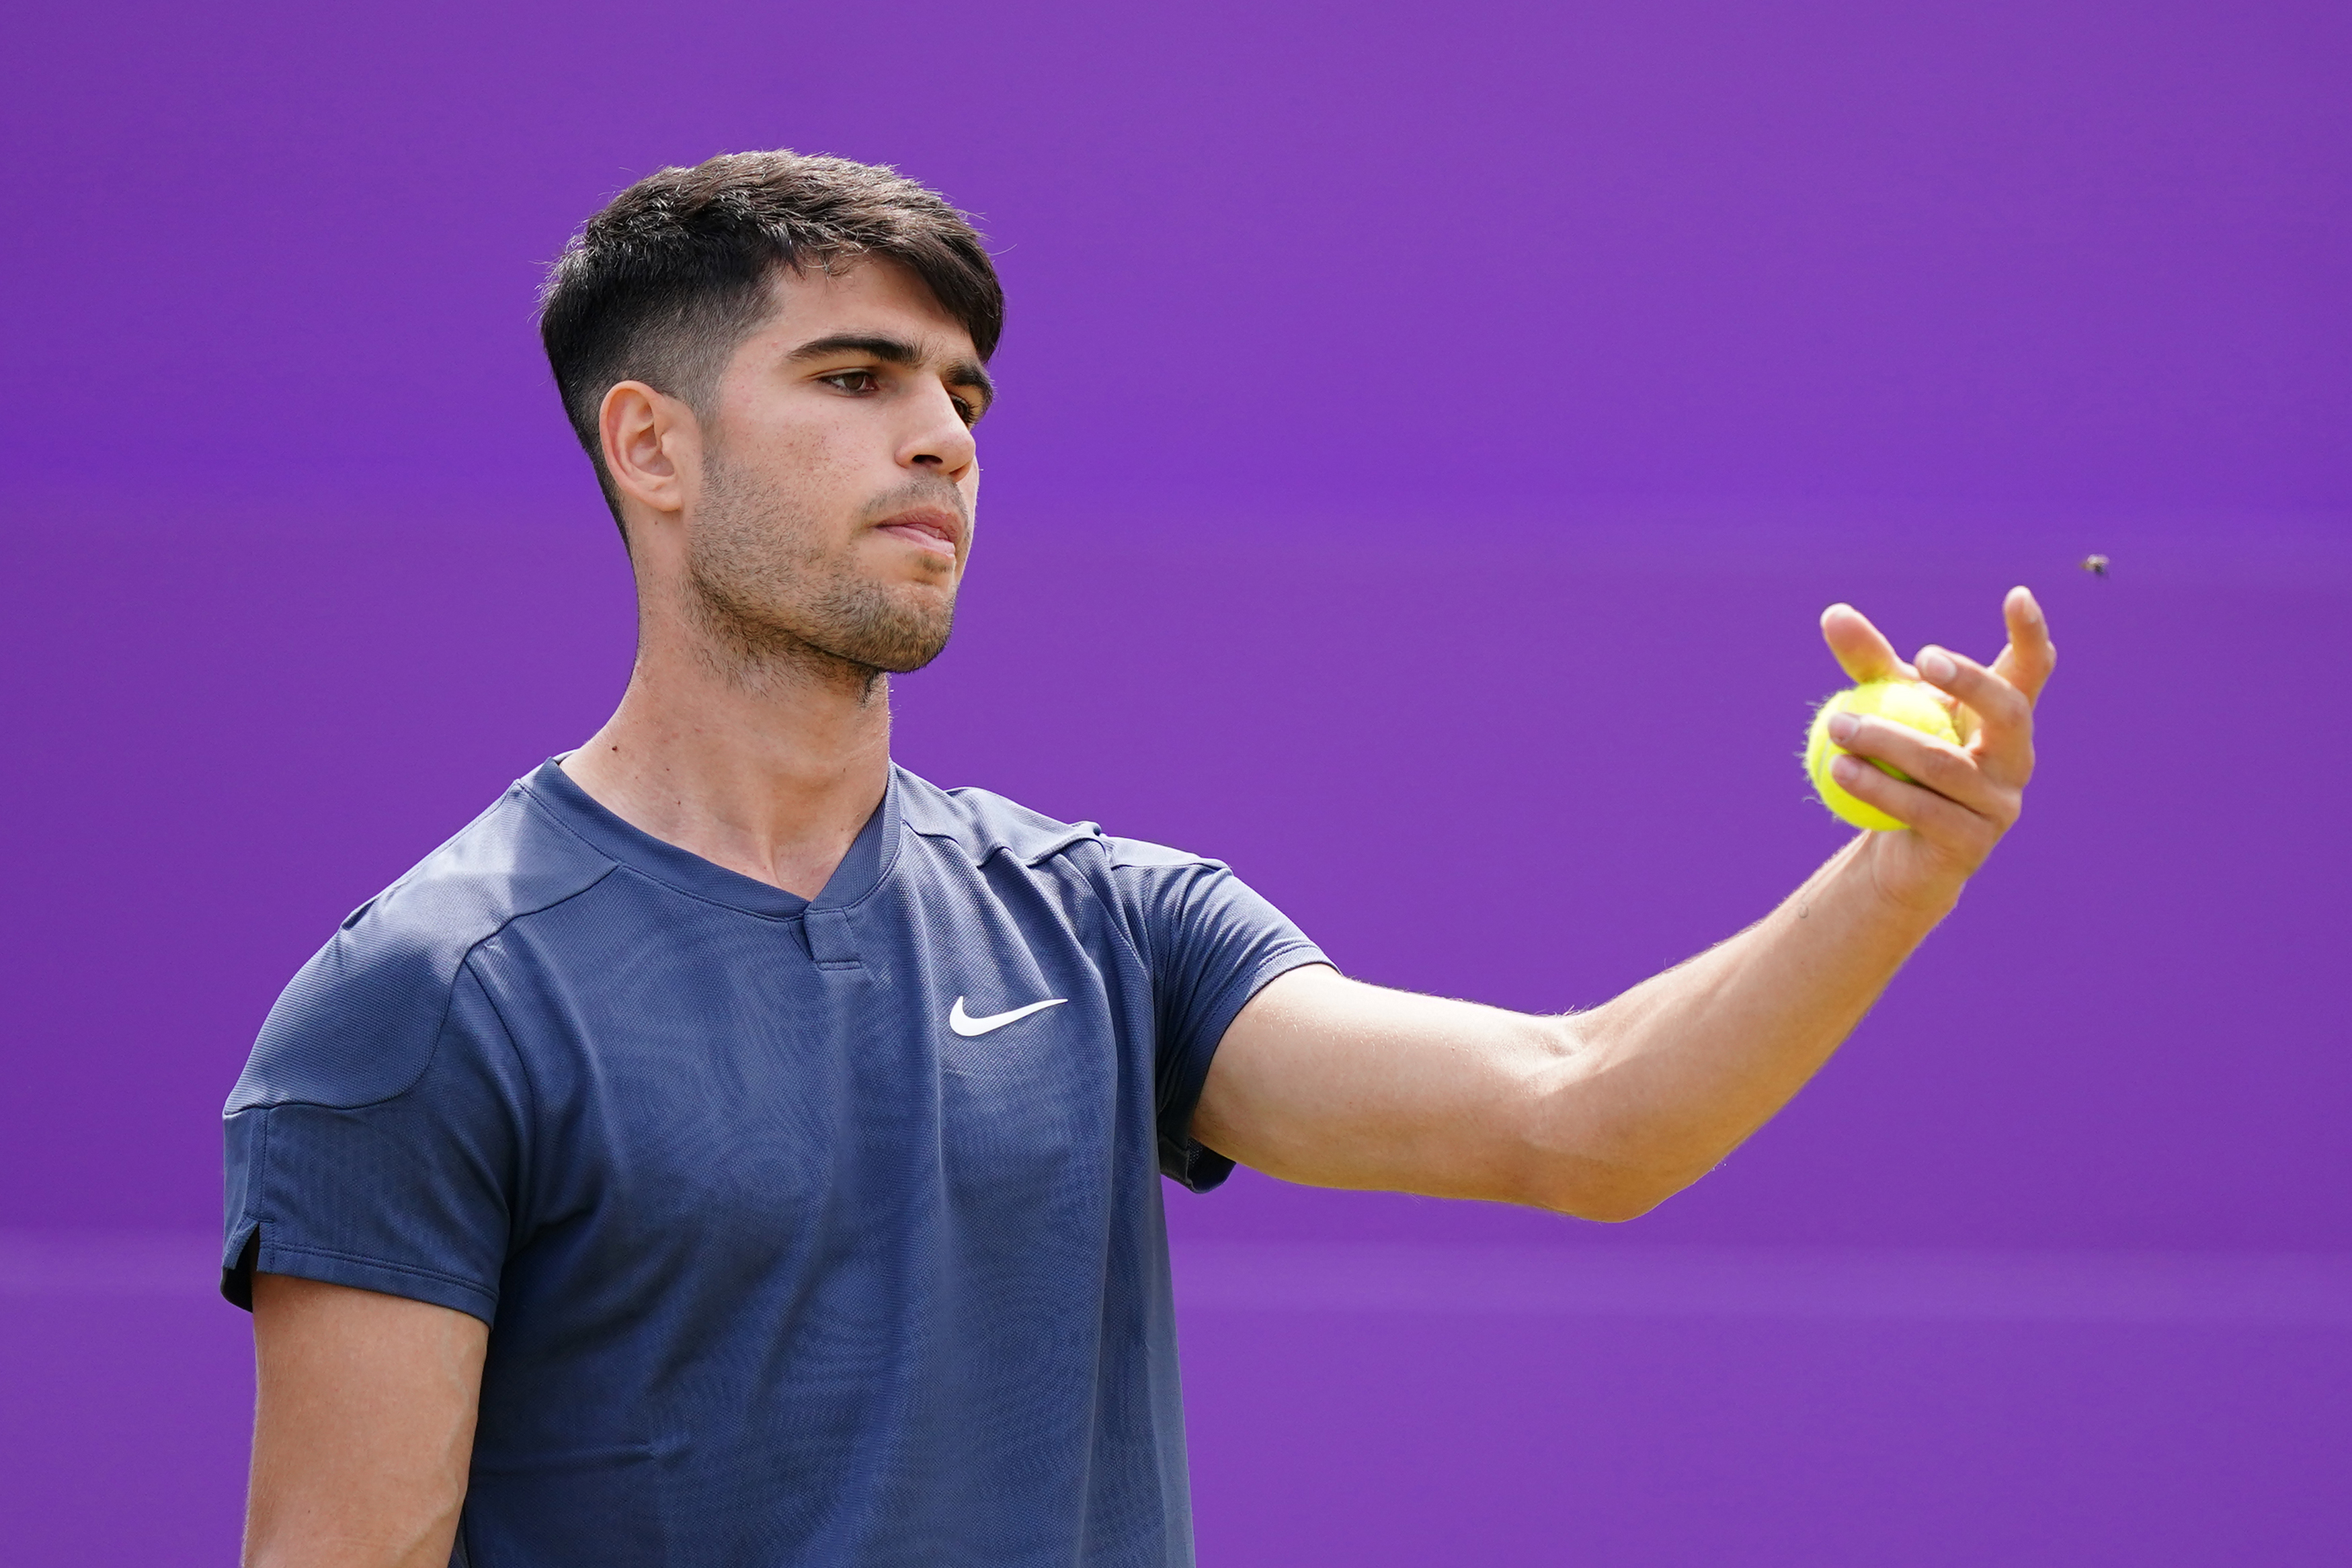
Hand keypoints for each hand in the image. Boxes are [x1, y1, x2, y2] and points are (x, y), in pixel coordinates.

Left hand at [1817, 587, 2056, 911]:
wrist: (1896, 852)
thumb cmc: (1899, 764)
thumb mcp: (1885, 707)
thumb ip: (1867, 663)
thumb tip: (1833, 613)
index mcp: (2004, 718)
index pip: (2031, 671)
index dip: (2032, 635)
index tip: (2018, 594)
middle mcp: (2016, 758)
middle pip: (2010, 711)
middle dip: (1971, 681)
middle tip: (1921, 658)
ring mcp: (2001, 803)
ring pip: (1947, 764)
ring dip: (1887, 741)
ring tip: (1837, 726)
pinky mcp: (1972, 843)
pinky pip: (1922, 808)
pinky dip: (1877, 787)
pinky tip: (1839, 770)